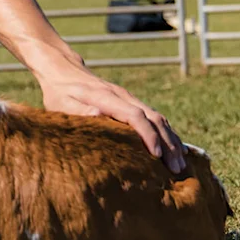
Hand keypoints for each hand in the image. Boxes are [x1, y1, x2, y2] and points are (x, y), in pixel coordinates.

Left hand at [39, 64, 184, 172]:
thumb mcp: (60, 102)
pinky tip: (176, 149)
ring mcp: (130, 99)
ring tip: (180, 164)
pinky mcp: (132, 103)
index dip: (148, 135)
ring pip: (159, 119)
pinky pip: (155, 118)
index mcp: (107, 97)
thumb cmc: (59, 92)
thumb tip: (98, 114)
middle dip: (168, 144)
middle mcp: (124, 97)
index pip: (135, 115)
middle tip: (176, 168)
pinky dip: (168, 134)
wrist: (63, 71)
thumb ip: (78, 110)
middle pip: (154, 119)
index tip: (156, 154)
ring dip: (172, 141)